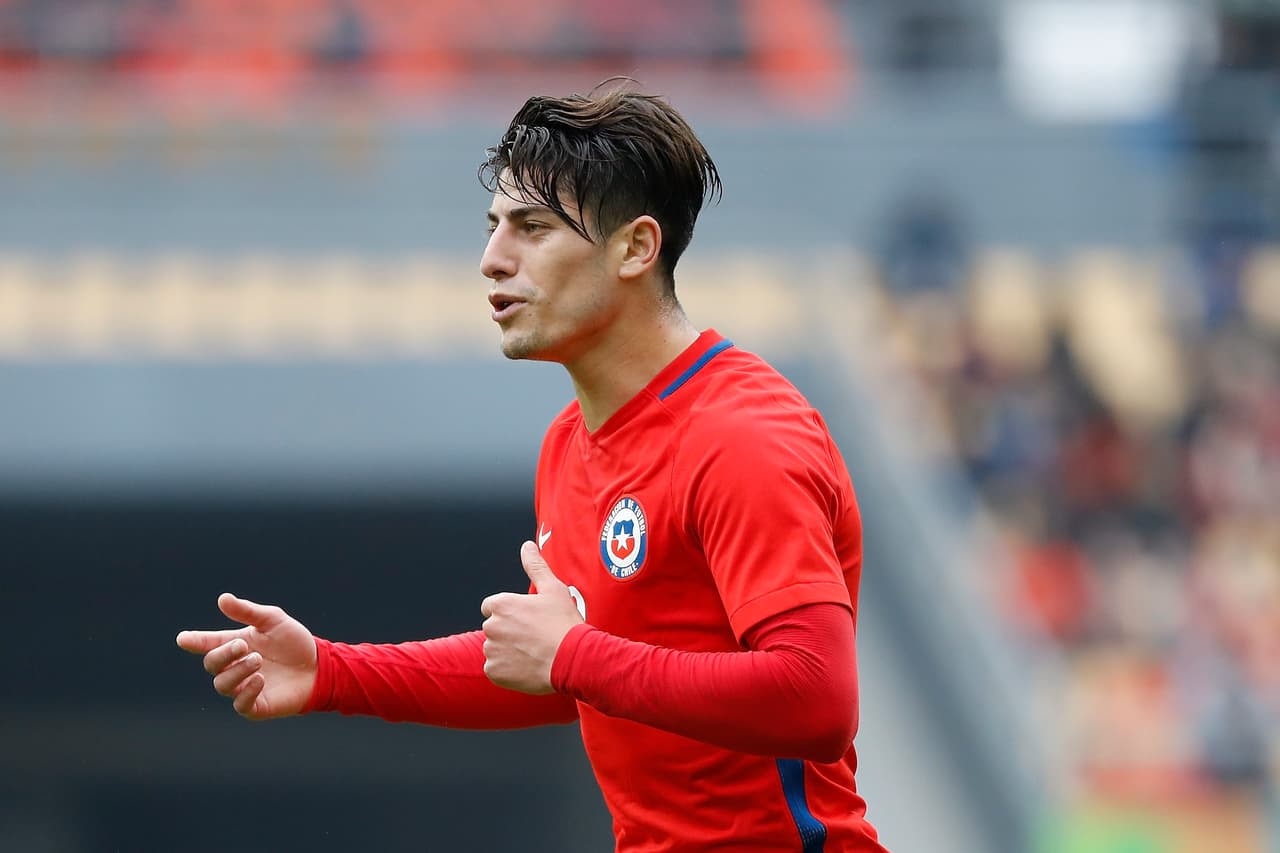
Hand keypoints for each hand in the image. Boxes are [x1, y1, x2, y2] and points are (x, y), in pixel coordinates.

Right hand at [175, 593, 317, 719]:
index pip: (208, 643)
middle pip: (212, 664)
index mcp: (236, 645)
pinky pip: (240, 704)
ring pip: (223, 684)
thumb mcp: (273, 621)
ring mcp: (243, 688)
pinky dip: (247, 692)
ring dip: (238, 671)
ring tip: (258, 660)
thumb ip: (248, 611)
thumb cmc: (294, 643)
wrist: (319, 667)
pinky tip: (260, 679)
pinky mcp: (256, 706)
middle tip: (243, 646)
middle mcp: (235, 667)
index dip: (195, 641)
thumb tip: (222, 599)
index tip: (183, 638)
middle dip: (223, 654)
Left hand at [480, 541, 584, 693]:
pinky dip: (508, 670)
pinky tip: (528, 667)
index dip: (508, 613)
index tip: (525, 620)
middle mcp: (491, 626)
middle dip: (508, 632)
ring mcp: (491, 650)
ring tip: (533, 653)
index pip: (491, 607)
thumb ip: (535, 566)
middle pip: (494, 628)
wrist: (573, 659)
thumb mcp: (553, 589)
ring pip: (495, 649)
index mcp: (502, 604)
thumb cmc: (564, 623)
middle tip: (533, 638)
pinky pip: (496, 670)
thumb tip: (527, 546)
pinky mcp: (494, 672)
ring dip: (508, 652)